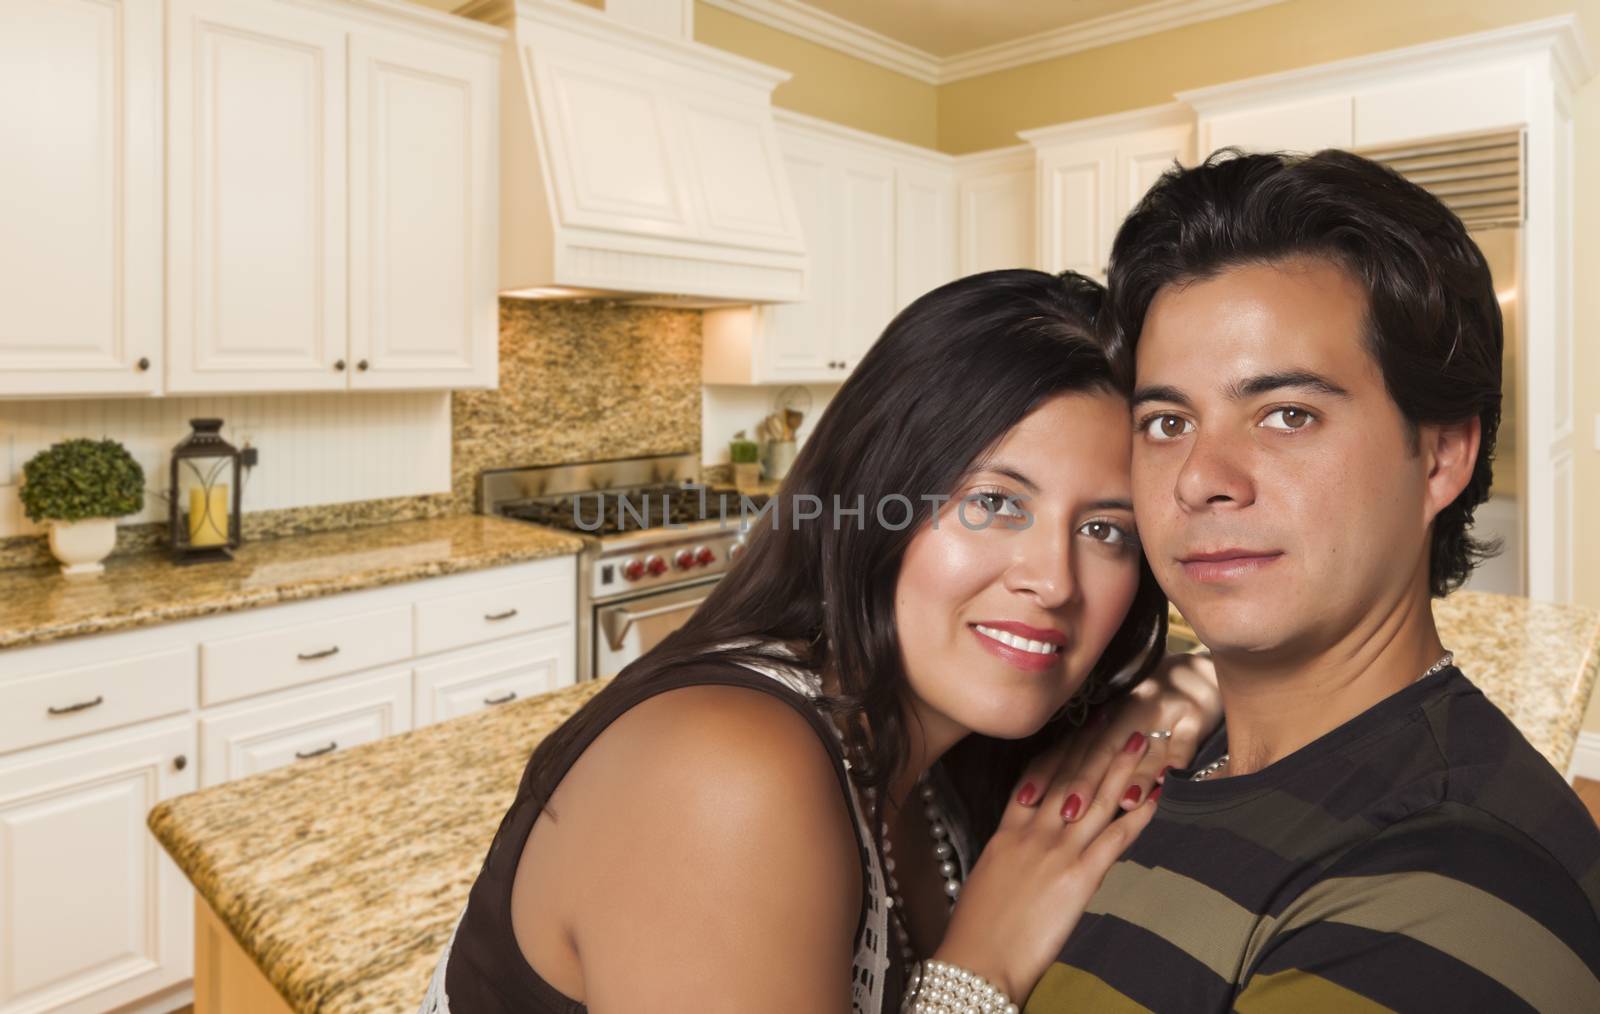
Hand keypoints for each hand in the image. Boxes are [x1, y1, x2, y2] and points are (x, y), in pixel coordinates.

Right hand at [931, 731, 1157, 1000]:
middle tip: (1113, 720)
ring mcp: (1057, 851)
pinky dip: (1136, 815)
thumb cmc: (976, 930)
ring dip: (1120, 768)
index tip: (1076, 730)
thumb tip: (1021, 847)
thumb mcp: (986, 879)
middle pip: (1068, 778)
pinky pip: (1114, 838)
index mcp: (1007, 832)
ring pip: (1095, 798)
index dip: (1060, 752)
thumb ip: (1008, 855)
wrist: (977, 960)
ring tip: (1139, 742)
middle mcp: (1033, 833)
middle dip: (1093, 747)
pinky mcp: (1078, 876)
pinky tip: (1152, 797)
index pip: (1036, 778)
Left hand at [1015, 652, 1218, 819]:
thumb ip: (1090, 749)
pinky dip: (1177, 760)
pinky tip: (1170, 780)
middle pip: (1103, 750)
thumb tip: (1050, 785)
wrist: (1198, 670)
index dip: (1047, 772)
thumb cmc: (1151, 704)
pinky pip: (1186, 741)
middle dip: (1084, 781)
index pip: (1071, 748)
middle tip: (1067, 811)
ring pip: (1145, 748)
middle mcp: (1128, 711)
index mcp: (1104, 714)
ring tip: (1122, 801)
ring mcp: (1162, 713)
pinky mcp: (1196, 717)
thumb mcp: (1117, 720)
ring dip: (1134, 775)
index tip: (1025, 798)